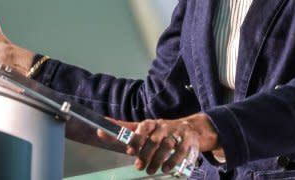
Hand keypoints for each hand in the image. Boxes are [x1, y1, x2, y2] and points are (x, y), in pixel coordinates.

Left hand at [104, 113, 218, 174]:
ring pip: (167, 146)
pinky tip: (166, 168)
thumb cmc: (162, 131)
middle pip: (154, 140)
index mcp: (152, 124)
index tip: (129, 151)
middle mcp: (164, 126)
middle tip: (139, 167)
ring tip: (151, 170)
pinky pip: (181, 151)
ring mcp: (177, 133)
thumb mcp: (146, 129)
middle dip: (145, 154)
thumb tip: (101, 131)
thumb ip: (126, 131)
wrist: (192, 129)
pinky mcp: (188, 141)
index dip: (136, 138)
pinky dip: (173, 161)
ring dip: (158, 159)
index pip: (143, 127)